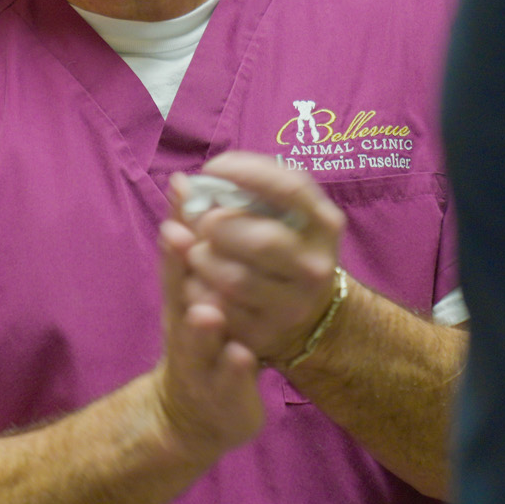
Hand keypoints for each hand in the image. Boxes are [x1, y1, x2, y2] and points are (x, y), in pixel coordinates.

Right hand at [151, 215, 263, 459]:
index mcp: (180, 296)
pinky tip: (244, 356)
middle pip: (177, 295)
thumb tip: (184, 180)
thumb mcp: (188, 288)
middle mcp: (183, 326)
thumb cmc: (198, 335)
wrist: (192, 412)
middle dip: (179, 270)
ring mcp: (200, 361)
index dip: (175, 233)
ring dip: (201, 326)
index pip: (174, 259)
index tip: (180, 203)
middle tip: (182, 242)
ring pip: (197, 342)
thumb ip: (189, 239)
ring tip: (208, 312)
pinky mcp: (222, 391)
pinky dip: (234, 368)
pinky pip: (228, 379)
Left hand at [170, 152, 346, 365]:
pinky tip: (196, 280)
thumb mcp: (275, 216)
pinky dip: (197, 290)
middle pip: (263, 240)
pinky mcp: (267, 334)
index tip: (212, 169)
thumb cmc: (281, 248)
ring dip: (202, 259)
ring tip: (196, 252)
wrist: (305, 312)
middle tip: (203, 222)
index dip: (246, 172)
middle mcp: (316, 266)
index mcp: (324, 224)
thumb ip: (233, 193)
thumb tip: (180, 184)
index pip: (290, 189)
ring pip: (236, 279)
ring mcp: (294, 305)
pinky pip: (219, 309)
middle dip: (219, 225)